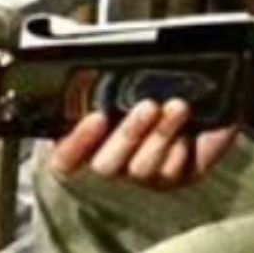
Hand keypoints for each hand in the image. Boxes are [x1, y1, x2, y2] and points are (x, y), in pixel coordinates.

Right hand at [48, 98, 241, 190]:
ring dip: (161, 136)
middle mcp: (108, 167)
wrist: (173, 113)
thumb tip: (82, 74)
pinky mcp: (173, 179)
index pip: (65, 157)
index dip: (79, 141)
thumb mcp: (102, 94)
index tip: (97, 116)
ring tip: (178, 107)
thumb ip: (89, 92)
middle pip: (108, 165)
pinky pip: (176, 174)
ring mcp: (140, 177)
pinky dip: (183, 152)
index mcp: (78, 149)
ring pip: (144, 169)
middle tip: (148, 106)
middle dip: (129, 134)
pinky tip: (188, 132)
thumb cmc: (125, 101)